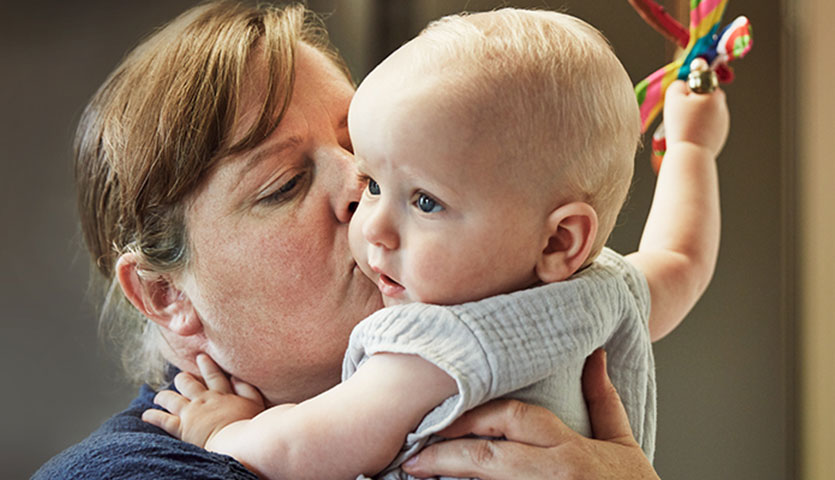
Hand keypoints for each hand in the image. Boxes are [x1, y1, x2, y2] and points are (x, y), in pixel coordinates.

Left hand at [141, 354, 265, 447]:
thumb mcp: (255, 402)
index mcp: (222, 394)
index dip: (206, 365)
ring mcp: (191, 412)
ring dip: (164, 396)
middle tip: (180, 377)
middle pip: (188, 383)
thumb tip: (237, 377)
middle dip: (182, 379)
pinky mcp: (182, 427)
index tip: (201, 358)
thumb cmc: (250, 424)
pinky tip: (146, 415)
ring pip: (172, 398)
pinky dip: (153, 416)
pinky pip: (163, 420)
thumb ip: (246, 388)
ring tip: (160, 396)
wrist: (237, 439)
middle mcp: (204, 399)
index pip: (213, 375)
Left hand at [401, 349, 659, 479]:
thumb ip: (602, 400)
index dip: (474, 414)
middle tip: (413, 456)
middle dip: (446, 453)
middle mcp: (555, 473)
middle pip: (488, 455)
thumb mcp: (622, 444)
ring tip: (418, 476)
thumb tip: (593, 354)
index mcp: (571, 449)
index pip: (514, 417)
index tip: (443, 417)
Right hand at [663, 79, 729, 158]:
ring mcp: (723, 122)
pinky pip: (708, 126)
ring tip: (684, 126)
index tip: (682, 98)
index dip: (689, 87)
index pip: (702, 80)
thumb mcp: (673, 99)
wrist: (690, 154)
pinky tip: (690, 135)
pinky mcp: (720, 136)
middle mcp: (721, 106)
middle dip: (693, 101)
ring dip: (696, 115)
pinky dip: (699, 128)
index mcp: (713, 94)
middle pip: (705, 97)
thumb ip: (677, 86)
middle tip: (680, 112)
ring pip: (707, 112)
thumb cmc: (681, 126)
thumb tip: (683, 85)